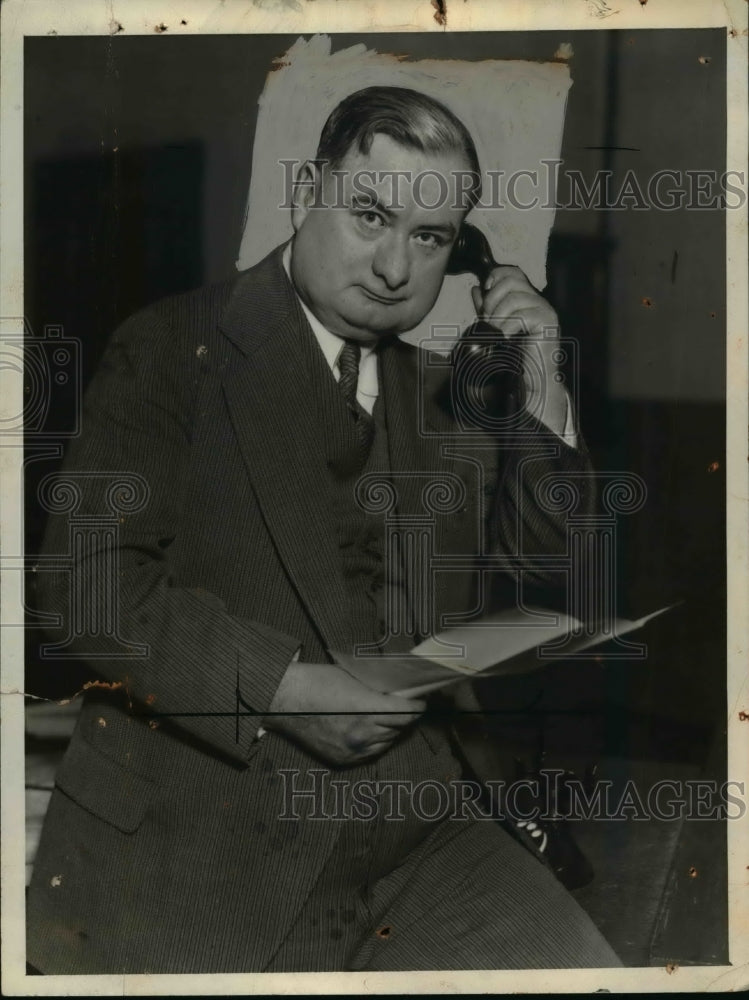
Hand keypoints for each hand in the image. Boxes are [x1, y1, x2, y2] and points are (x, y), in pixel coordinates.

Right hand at [263, 659, 425, 765]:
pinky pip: (369, 754)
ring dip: (390, 731)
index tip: (420, 702)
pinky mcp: (342, 760)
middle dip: (405, 717)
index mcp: (367, 709)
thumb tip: (401, 692)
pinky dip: (374, 743)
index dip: (417, 707)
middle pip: (399, 728)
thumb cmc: (317, 681)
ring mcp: (353, 749)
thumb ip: (379, 689)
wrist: (284, 699)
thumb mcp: (354, 677)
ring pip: (386, 743)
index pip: (407, 714)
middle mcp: (363, 733)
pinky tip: (370, 730)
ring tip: (387, 718)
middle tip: (406, 707)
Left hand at [471, 265, 567, 434]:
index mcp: (526, 298)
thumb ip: (487, 308)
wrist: (530, 380)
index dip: (495, 277)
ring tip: (496, 333)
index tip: (484, 293)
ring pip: (514, 298)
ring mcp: (545, 310)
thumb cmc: (514, 356)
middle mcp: (537, 300)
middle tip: (489, 321)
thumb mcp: (495, 327)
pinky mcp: (548, 322)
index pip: (512, 272)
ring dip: (499, 316)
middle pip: (511, 281)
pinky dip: (508, 327)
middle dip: (493, 299)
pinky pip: (522, 315)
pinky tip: (505, 339)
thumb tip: (475, 289)